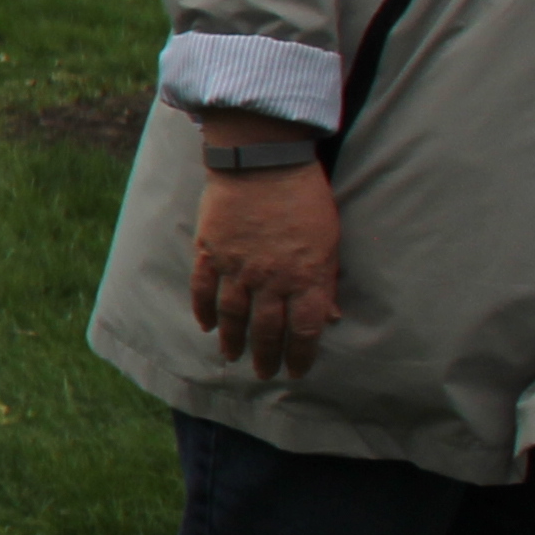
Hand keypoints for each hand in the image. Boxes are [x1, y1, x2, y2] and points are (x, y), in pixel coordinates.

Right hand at [192, 155, 342, 376]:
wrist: (263, 161)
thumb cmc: (306, 197)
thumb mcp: (330, 239)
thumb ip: (327, 279)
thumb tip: (331, 314)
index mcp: (306, 277)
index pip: (304, 330)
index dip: (300, 355)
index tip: (296, 371)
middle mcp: (271, 280)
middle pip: (267, 329)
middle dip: (266, 356)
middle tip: (264, 373)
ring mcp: (237, 267)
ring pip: (234, 315)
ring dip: (233, 340)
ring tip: (232, 357)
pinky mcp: (211, 251)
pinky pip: (203, 288)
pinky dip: (203, 309)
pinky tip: (206, 325)